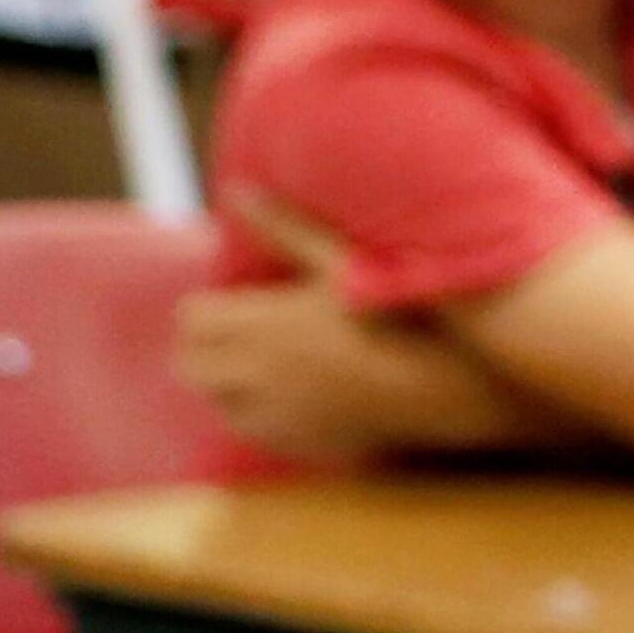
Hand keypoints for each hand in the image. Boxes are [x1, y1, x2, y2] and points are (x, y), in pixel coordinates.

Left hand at [183, 196, 464, 467]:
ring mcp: (278, 413)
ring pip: (218, 402)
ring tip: (263, 366)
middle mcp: (260, 373)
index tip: (232, 305)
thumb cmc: (396, 313)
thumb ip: (284, 228)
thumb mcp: (339, 261)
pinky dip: (258, 414)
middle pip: (190, 366)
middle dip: (206, 349)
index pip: (191, 320)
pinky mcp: (300, 442)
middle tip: (236, 336)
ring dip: (228, 383)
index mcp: (264, 324)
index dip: (206, 310)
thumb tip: (238, 190)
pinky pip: (253, 430)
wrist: (442, 385)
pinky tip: (289, 396)